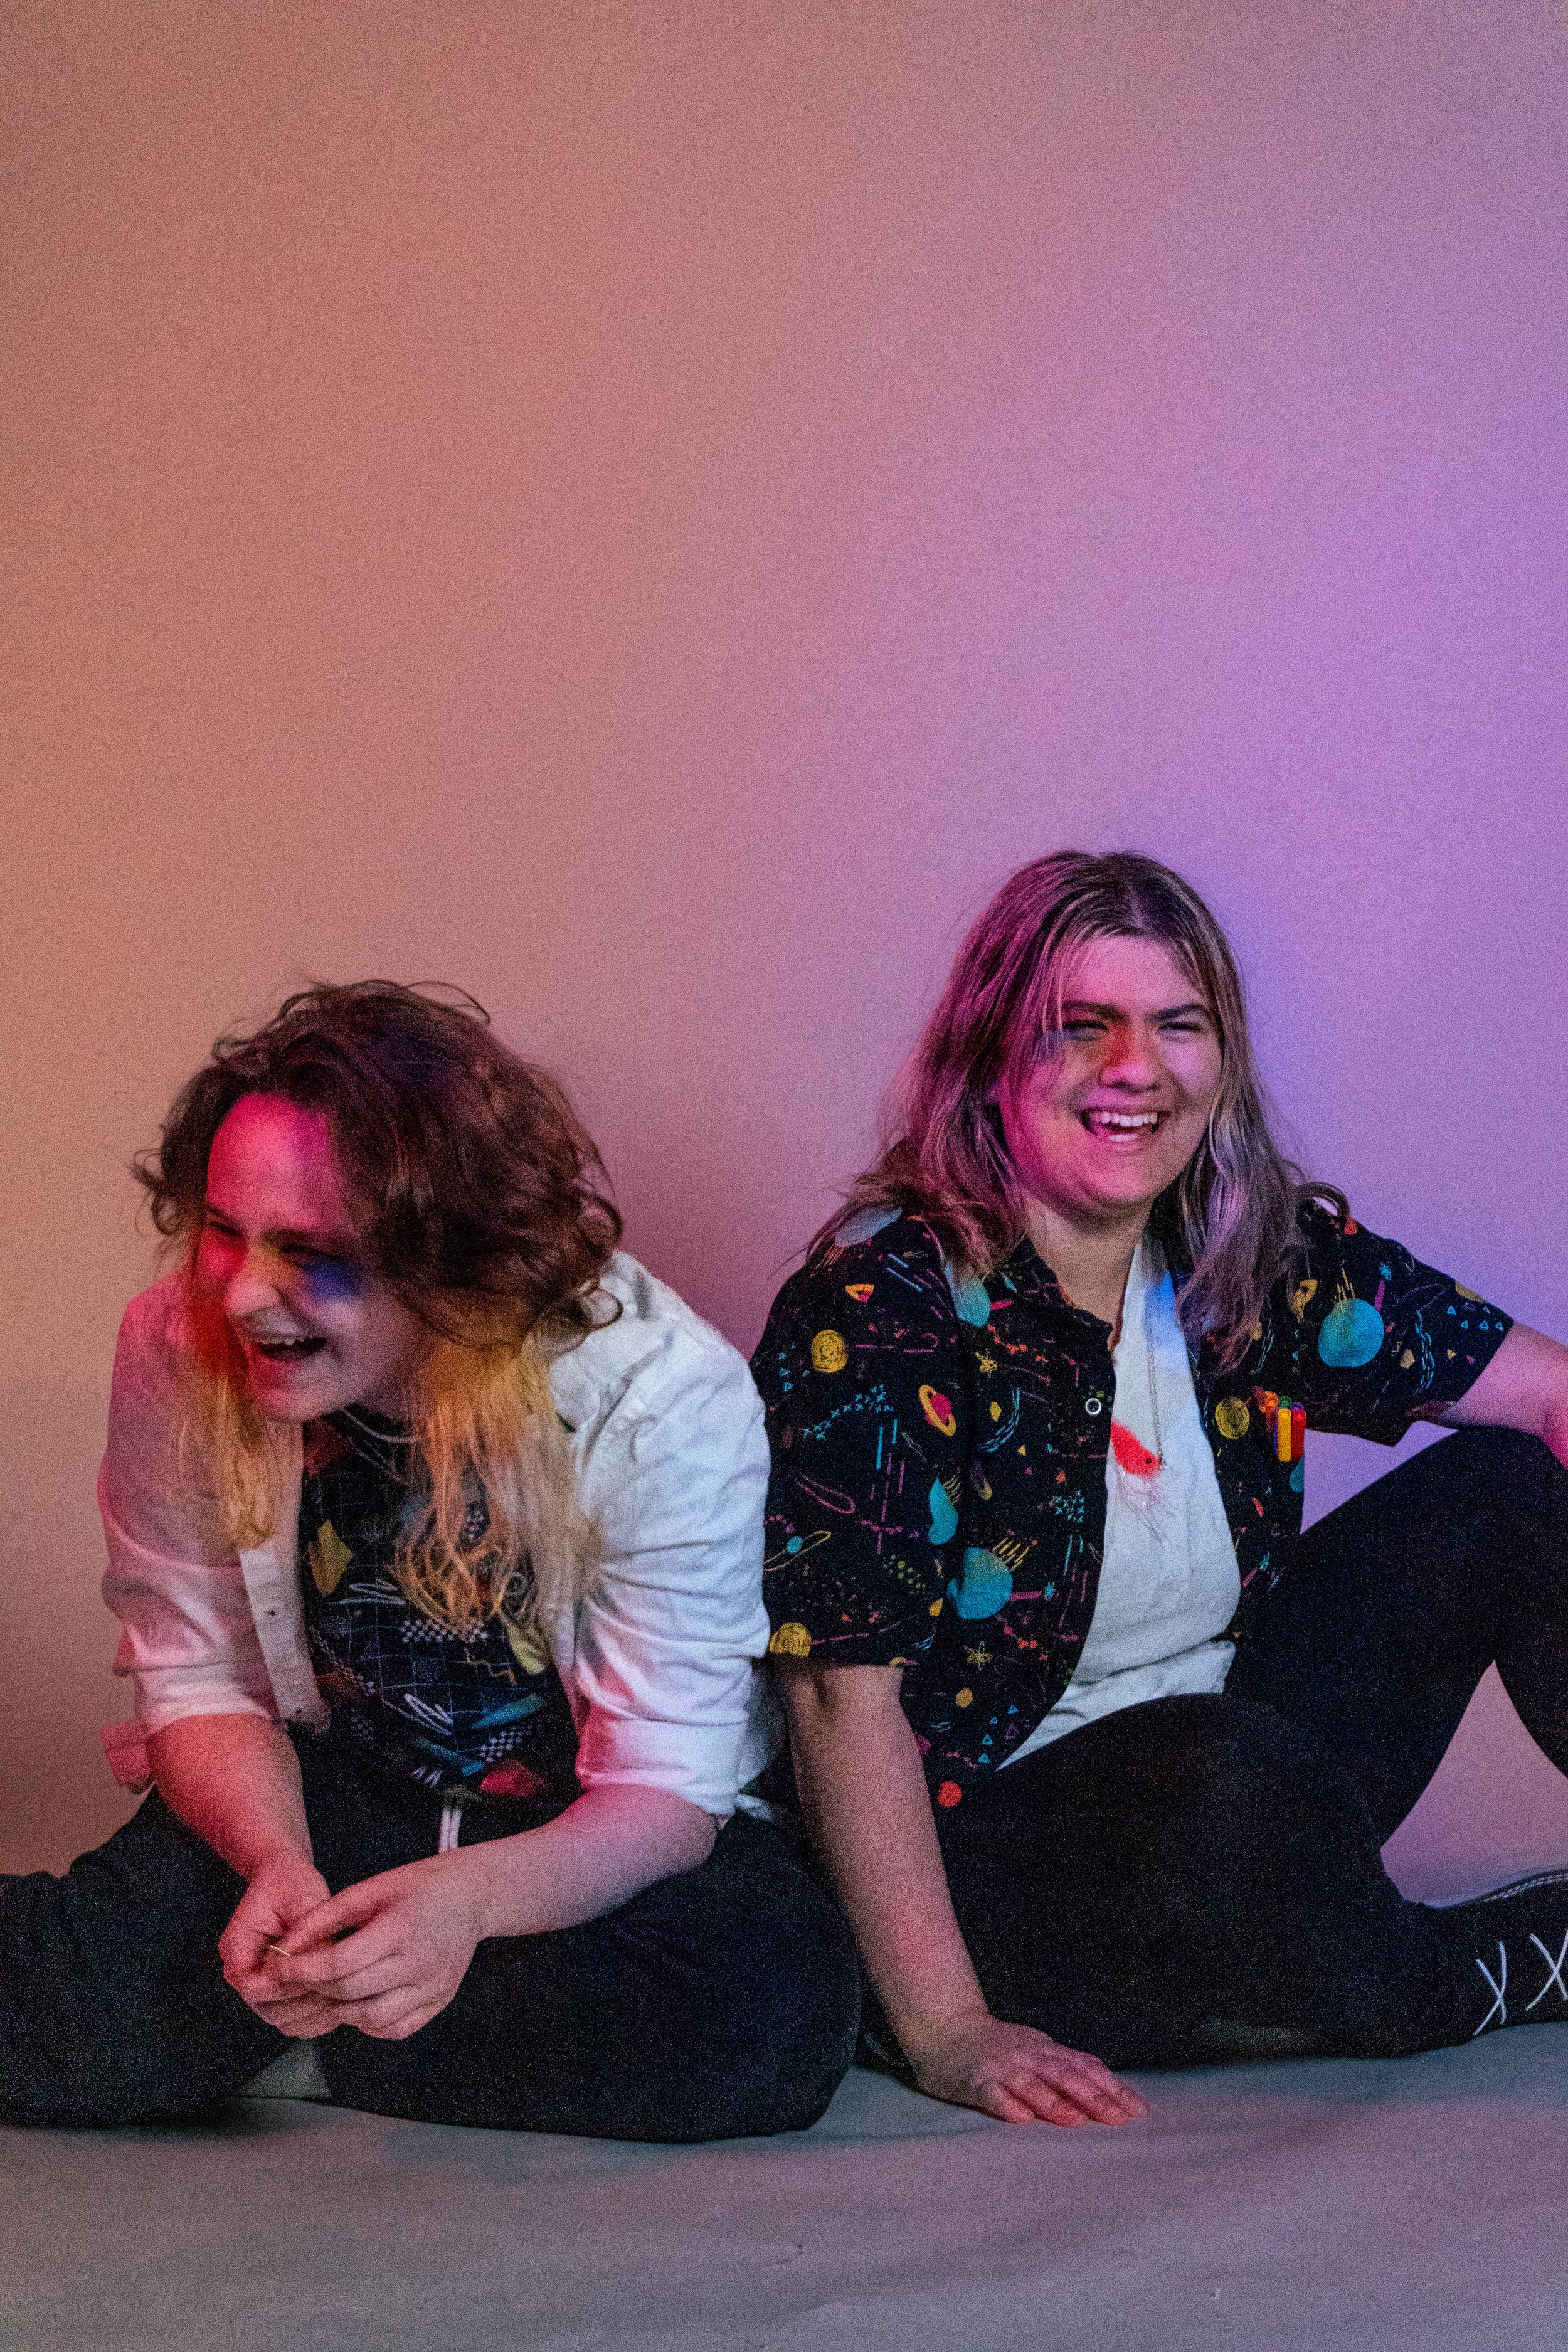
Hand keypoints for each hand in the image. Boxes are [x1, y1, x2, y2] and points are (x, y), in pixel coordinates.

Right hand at [219, 1847, 338, 2038]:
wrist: (282, 1875)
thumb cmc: (291, 1881)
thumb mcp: (303, 1896)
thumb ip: (310, 1931)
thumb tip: (326, 1964)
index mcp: (236, 1947)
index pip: (253, 1987)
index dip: (286, 1987)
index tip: (318, 1973)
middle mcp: (241, 1971)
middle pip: (266, 2010)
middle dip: (303, 2004)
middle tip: (337, 1989)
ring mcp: (257, 1983)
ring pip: (279, 2019)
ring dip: (309, 2014)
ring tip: (341, 1996)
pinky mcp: (274, 1989)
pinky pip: (289, 2017)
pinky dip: (311, 2017)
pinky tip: (337, 2002)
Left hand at [264, 1850, 490, 2040]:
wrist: (474, 1895)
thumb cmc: (418, 1886)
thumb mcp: (371, 1888)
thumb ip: (326, 1915)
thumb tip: (287, 1945)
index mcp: (400, 1929)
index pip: (339, 1964)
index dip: (302, 1969)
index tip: (278, 1965)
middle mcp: (420, 1964)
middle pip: (351, 1993)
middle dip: (317, 1988)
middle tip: (301, 1977)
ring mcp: (433, 1987)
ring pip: (371, 2019)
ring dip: (341, 2009)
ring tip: (331, 1990)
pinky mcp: (440, 2001)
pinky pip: (395, 2028)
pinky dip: (370, 2023)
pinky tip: (361, 2001)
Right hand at [903, 2010, 1148, 2127]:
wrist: (945, 2028)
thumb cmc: (996, 2048)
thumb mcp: (1035, 2052)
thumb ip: (1064, 2071)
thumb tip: (1105, 2098)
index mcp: (1046, 2050)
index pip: (1086, 2067)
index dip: (1113, 2088)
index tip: (1140, 2110)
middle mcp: (1028, 2055)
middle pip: (1065, 2075)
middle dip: (1094, 2097)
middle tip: (1120, 2119)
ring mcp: (1000, 2066)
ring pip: (1030, 2083)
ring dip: (1054, 2101)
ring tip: (1076, 2120)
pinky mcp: (973, 2079)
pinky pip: (991, 2092)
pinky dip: (1007, 2104)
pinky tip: (1020, 2118)